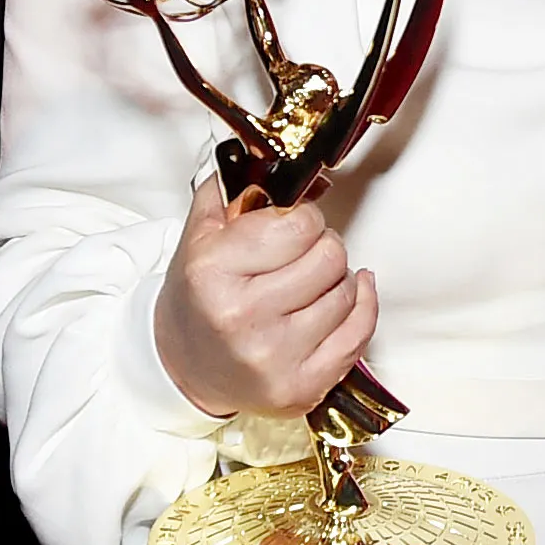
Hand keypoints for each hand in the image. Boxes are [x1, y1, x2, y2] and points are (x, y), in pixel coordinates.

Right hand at [153, 176, 377, 418]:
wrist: (182, 368)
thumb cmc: (198, 300)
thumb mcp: (199, 237)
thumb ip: (232, 189)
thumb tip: (271, 156)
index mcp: (214, 273)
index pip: (299, 225)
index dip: (304, 218)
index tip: (294, 224)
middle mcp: (243, 317)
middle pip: (329, 256)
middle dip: (323, 246)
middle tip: (305, 253)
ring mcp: (274, 357)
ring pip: (347, 292)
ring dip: (337, 279)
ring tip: (311, 282)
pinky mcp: (301, 388)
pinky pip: (359, 334)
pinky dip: (361, 307)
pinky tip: (349, 295)